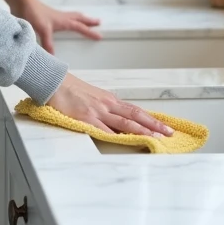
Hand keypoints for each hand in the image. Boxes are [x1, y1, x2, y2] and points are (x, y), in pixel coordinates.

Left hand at [0, 0, 101, 53]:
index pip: (80, 27)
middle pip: (79, 18)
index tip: (99, 36)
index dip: (90, 32)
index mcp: (63, 21)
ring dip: (80, 18)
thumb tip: (53, 57)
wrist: (22, 1)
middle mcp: (61, 18)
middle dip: (89, 21)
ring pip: (72, 16)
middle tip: (98, 22)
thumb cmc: (33, 12)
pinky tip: (63, 21)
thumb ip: (48, 43)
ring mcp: (54, 16)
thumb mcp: (42, 30)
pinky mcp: (47, 17)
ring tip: (85, 19)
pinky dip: (68, 18)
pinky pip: (62, 17)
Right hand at [48, 74, 173, 136]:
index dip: (151, 119)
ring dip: (141, 131)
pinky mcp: (85, 117)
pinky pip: (103, 129)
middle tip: (169, 133)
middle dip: (154, 125)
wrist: (54, 81)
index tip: (164, 127)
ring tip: (155, 138)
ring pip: (124, 122)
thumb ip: (105, 108)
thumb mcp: (93, 96)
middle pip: (135, 115)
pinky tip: (125, 142)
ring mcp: (97, 111)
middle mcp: (107, 104)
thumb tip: (118, 119)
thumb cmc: (71, 89)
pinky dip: (115, 136)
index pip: (135, 110)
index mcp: (110, 100)